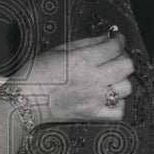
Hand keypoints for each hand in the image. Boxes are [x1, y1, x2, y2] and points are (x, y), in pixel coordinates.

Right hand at [19, 33, 133, 123]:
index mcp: (84, 60)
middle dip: (122, 58)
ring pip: (126, 87)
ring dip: (120, 81)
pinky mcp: (93, 115)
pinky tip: (107, 97)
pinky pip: (119, 111)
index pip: (115, 47)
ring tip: (109, 79)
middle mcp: (93, 79)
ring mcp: (95, 99)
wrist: (26, 99)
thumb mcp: (60, 49)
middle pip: (126, 66)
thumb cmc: (38, 73)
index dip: (118, 40)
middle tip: (113, 58)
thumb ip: (87, 43)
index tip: (116, 40)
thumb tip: (106, 38)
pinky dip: (117, 104)